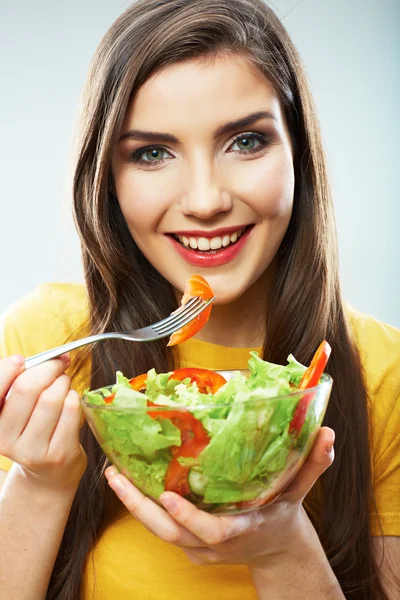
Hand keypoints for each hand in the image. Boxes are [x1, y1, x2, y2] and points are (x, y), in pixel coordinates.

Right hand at [0, 354, 86, 491]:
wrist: (47, 474)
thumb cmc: (31, 430)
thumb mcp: (14, 410)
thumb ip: (19, 383)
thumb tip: (46, 357)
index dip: (8, 367)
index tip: (22, 360)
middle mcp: (4, 440)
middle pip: (27, 388)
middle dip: (47, 369)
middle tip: (56, 366)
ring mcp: (32, 450)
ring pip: (52, 398)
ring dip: (63, 382)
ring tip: (63, 384)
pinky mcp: (58, 454)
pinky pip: (71, 410)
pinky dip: (74, 397)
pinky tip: (70, 400)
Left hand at [105, 426, 334, 566]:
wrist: (276, 550)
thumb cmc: (284, 515)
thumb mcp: (299, 491)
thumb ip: (313, 464)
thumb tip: (327, 433)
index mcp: (241, 529)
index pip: (212, 532)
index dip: (189, 517)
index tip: (167, 495)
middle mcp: (215, 544)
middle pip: (170, 533)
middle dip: (139, 507)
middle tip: (116, 476)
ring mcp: (199, 549)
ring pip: (160, 532)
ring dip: (134, 504)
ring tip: (114, 473)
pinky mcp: (190, 545)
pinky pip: (162, 527)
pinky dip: (144, 506)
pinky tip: (130, 480)